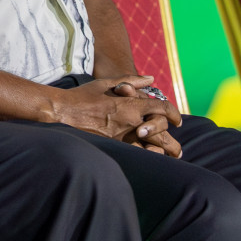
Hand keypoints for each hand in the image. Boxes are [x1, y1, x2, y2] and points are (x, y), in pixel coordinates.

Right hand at [52, 75, 181, 156]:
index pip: (161, 108)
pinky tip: (148, 162)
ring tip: (166, 160)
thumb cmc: (84, 95)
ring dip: (161, 154)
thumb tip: (151, 79)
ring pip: (151, 150)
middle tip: (177, 150)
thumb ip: (132, 80)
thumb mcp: (107, 83)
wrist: (63, 111)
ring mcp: (122, 137)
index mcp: (131, 104)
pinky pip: (135, 157)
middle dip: (172, 143)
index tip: (178, 121)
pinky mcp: (113, 147)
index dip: (173, 114)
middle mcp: (130, 121)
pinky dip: (145, 159)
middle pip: (162, 133)